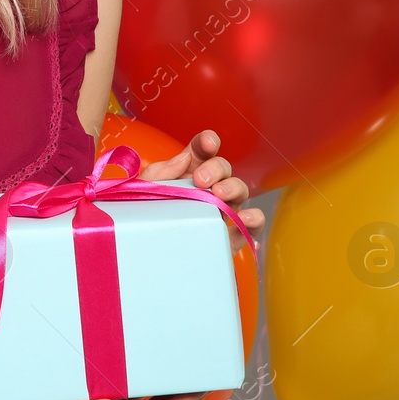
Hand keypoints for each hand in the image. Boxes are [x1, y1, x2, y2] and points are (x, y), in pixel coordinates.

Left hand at [136, 129, 263, 254]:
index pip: (201, 151)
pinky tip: (244, 218)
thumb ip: (160, 173)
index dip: (207, 142)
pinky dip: (254, 218)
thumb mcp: (144, 193)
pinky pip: (251, 224)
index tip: (208, 143)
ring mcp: (222, 210)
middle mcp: (209, 188)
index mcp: (186, 173)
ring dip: (233, 187)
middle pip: (223, 168)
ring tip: (219, 195)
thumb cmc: (145, 220)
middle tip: (200, 180)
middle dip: (216, 168)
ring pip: (240, 190)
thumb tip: (183, 158)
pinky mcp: (230, 235)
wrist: (147, 257)